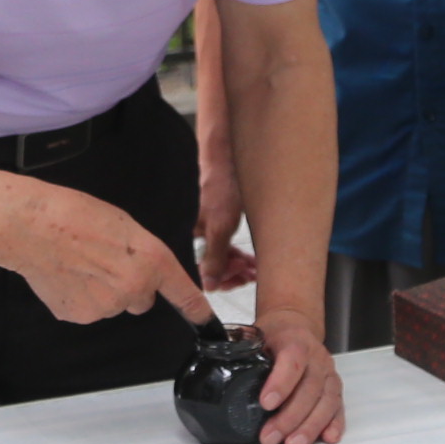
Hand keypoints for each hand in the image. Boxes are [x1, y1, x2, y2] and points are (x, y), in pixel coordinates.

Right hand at [3, 177, 212, 328]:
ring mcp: (105, 308)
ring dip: (101, 290)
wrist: (31, 227)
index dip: (196, 308)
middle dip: (128, 284)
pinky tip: (65, 275)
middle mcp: (134, 289)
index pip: (183, 292)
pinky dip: (78, 297)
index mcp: (151, 261)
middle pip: (141, 299)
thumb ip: (142, 255)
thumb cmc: (75, 214)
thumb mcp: (125, 225)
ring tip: (78, 262)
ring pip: (112, 304)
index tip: (205, 320)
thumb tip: (138, 275)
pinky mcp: (79, 316)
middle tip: (103, 259)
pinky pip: (87, 309)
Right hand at [197, 149, 257, 290]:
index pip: (202, 271)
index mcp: (190, 237)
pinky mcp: (217, 221)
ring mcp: (207, 229)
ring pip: (222, 257)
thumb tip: (209, 286)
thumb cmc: (221, 186)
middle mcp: (196, 235)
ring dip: (239, 265)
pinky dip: (238, 254)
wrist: (227, 157)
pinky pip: (225, 245)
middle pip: (212, 266)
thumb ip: (214, 256)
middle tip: (251, 274)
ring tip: (255, 269)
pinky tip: (251, 259)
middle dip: (233, 273)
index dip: (223, 278)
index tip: (240, 277)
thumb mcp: (220, 226)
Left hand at [249, 315, 344, 443]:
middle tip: (271, 436)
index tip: (266, 404)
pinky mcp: (334, 387)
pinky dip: (334, 423)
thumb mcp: (255, 336)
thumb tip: (216, 370)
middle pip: (310, 387)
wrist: (296, 326)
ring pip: (326, 400)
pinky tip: (327, 438)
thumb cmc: (274, 335)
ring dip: (310, 426)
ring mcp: (328, 372)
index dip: (281, 383)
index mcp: (294, 340)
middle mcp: (316, 357)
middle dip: (291, 416)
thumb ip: (243, 354)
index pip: (292, 360)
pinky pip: (338, 406)